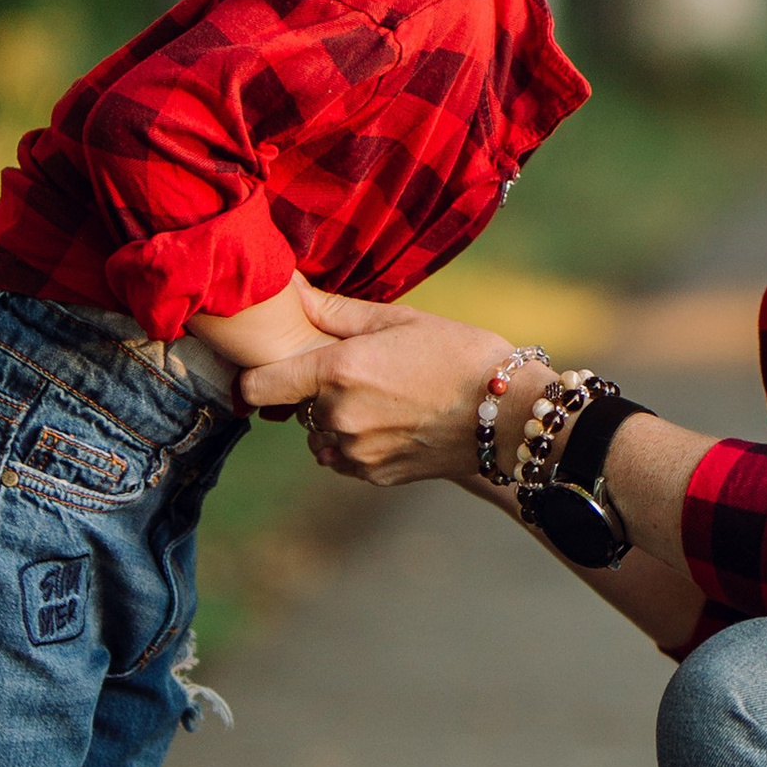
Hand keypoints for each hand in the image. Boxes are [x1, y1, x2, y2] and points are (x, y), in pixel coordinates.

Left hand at [243, 304, 513, 482]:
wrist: (510, 411)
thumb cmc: (458, 353)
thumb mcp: (398, 319)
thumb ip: (333, 311)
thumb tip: (288, 290)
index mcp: (337, 371)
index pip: (256, 386)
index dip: (260, 376)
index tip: (276, 368)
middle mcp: (338, 416)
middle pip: (294, 408)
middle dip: (316, 392)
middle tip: (362, 374)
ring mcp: (355, 452)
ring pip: (319, 435)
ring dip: (335, 420)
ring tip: (384, 399)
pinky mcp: (374, 475)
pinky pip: (345, 459)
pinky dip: (357, 444)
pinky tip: (395, 422)